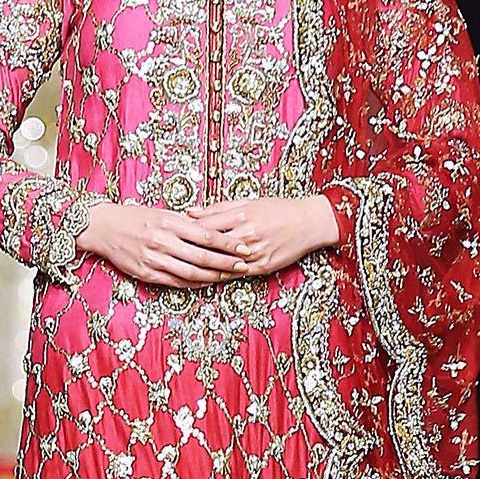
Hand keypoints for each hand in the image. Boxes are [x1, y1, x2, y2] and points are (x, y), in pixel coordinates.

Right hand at [75, 201, 248, 288]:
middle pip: (203, 256)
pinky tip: (207, 282)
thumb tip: (210, 228)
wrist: (103, 228)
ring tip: (229, 276)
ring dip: (214, 276)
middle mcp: (163, 241)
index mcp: (169, 222)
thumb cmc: (134, 217)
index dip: (227, 243)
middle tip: (244, 265)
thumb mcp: (160, 212)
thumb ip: (184, 222)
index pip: (206, 234)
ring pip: (191, 272)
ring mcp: (155, 259)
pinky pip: (176, 282)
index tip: (243, 246)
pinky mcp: (147, 273)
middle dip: (227, 262)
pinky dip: (194, 283)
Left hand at [184, 194, 339, 276]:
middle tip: (169, 254)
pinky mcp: (262, 267)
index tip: (171, 234)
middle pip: (210, 247)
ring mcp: (254, 254)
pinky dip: (219, 275)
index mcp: (242, 216)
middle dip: (188, 251)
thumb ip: (218, 208)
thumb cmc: (279, 209)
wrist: (309, 223)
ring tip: (182, 268)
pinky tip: (205, 277)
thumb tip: (189, 212)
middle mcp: (247, 236)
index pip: (205, 226)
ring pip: (221, 264)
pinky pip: (235, 274)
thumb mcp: (249, 201)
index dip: (185, 231)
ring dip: (201, 267)